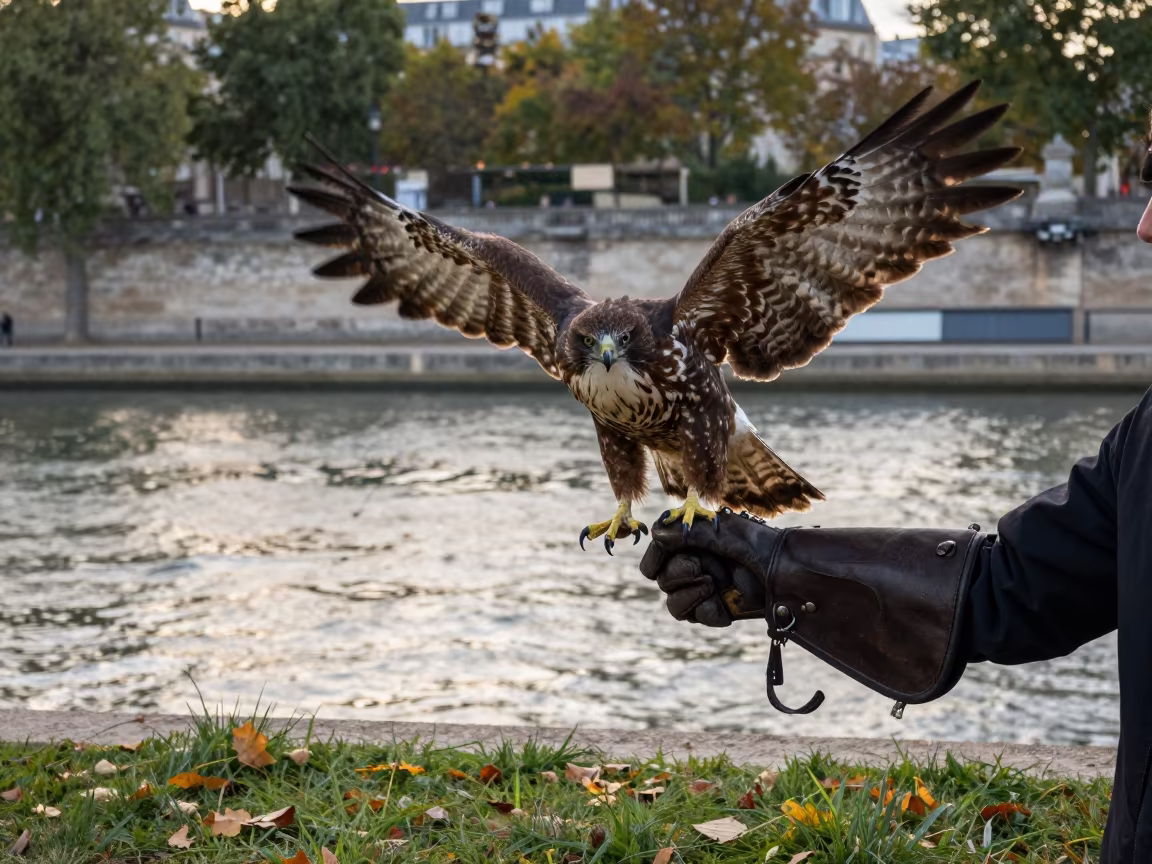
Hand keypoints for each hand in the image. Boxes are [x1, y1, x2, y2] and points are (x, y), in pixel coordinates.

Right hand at [639, 511, 782, 625]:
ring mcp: (705, 590)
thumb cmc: (758, 543)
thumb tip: (655, 535)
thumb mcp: (720, 531)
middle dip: (679, 573)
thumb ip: (686, 532)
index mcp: (694, 542)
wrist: (788, 570)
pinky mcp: (717, 611)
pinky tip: (724, 603)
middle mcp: (696, 565)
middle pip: (663, 580)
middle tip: (700, 568)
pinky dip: (707, 610)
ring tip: (712, 585)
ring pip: (674, 605)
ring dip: (688, 595)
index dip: (653, 560)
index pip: (658, 554)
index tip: (654, 567)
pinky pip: (696, 617)